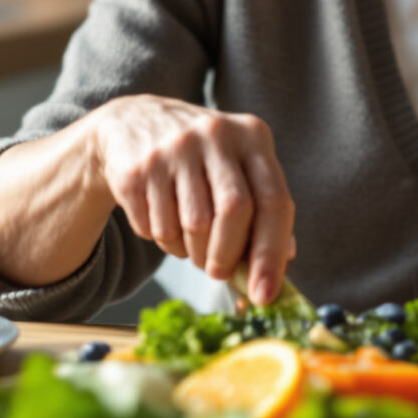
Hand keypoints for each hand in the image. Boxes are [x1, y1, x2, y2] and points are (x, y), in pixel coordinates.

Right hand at [83, 95, 296, 302]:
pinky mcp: (137, 168)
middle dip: (227, 256)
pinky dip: (163, 240)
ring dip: (192, 251)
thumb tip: (284, 264)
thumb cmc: (202, 158)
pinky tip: (163, 220)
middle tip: (219, 273)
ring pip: (192, 225)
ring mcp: (173, 149)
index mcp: (252, 136)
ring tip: (190, 240)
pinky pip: (155, 227)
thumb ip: (264, 209)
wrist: (134, 122)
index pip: (273, 201)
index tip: (265, 295)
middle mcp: (215, 135)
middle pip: (234, 211)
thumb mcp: (239, 166)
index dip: (272, 254)